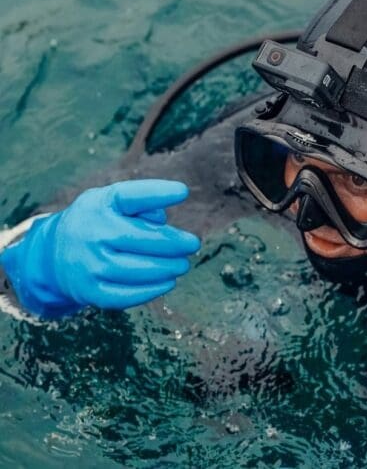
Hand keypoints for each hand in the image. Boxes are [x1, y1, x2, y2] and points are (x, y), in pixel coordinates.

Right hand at [0, 180, 200, 317]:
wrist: (53, 253)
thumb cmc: (99, 221)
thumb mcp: (113, 201)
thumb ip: (141, 202)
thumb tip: (161, 221)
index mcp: (100, 204)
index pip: (131, 196)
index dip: (159, 192)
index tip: (183, 192)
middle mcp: (92, 233)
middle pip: (142, 239)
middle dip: (174, 243)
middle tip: (192, 244)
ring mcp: (89, 264)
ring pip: (137, 270)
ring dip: (168, 268)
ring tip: (183, 265)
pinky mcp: (90, 291)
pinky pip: (126, 295)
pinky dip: (152, 290)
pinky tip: (168, 283)